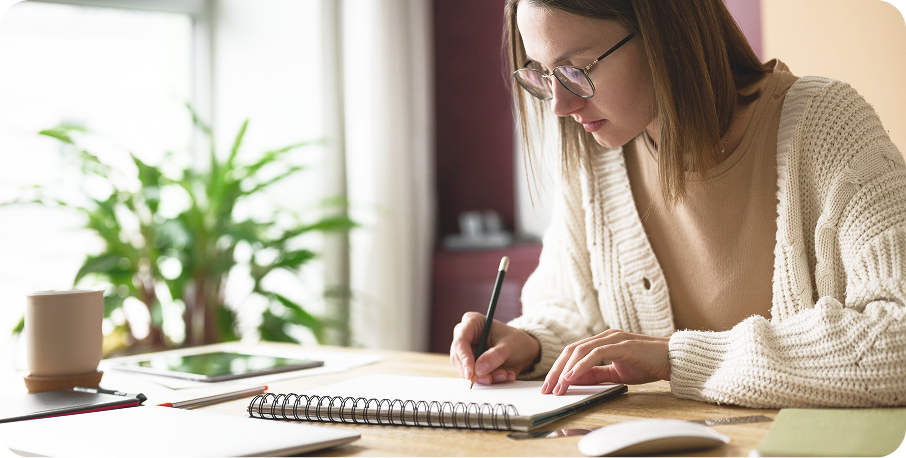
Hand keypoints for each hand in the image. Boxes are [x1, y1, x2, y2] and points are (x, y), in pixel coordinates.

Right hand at [450, 312, 540, 384]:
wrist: (524, 351)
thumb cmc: (516, 341)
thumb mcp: (509, 346)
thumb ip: (495, 356)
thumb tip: (479, 369)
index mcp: (472, 322)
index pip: (460, 342)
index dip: (464, 358)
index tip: (471, 373)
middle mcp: (465, 337)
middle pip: (458, 358)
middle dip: (475, 372)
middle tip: (490, 378)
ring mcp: (467, 352)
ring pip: (466, 370)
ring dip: (486, 377)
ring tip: (504, 374)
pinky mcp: (471, 364)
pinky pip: (475, 377)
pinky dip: (489, 379)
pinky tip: (504, 374)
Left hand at [541, 330, 670, 394]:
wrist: (674, 359)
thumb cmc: (648, 364)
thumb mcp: (617, 373)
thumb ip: (596, 375)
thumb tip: (574, 380)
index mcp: (602, 342)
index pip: (573, 353)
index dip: (558, 368)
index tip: (550, 386)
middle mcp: (605, 336)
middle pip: (571, 350)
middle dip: (556, 370)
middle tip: (547, 388)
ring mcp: (613, 338)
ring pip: (580, 350)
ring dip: (565, 369)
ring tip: (558, 386)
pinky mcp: (621, 344)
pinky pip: (595, 353)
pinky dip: (581, 365)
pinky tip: (572, 376)